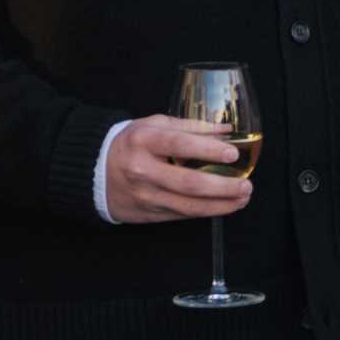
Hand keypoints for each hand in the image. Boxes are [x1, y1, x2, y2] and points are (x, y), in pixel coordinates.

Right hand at [105, 116, 255, 223]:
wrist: (94, 172)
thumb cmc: (131, 144)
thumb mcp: (154, 125)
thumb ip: (190, 127)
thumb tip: (226, 130)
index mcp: (143, 141)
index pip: (179, 144)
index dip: (207, 149)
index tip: (233, 152)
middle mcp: (142, 170)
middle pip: (187, 183)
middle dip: (222, 187)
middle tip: (246, 185)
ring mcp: (145, 195)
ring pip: (187, 206)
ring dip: (220, 205)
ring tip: (242, 198)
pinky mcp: (148, 213)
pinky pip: (181, 215)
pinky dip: (205, 211)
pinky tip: (223, 206)